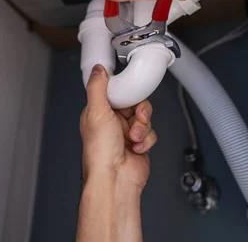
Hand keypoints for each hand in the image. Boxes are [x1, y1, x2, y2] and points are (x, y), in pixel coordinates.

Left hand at [80, 64, 156, 189]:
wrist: (115, 178)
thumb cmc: (100, 151)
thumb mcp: (96, 112)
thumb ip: (98, 88)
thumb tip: (97, 69)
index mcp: (99, 112)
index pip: (117, 92)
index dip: (127, 91)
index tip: (132, 90)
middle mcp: (112, 122)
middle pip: (135, 103)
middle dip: (139, 111)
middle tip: (136, 117)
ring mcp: (126, 134)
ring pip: (144, 118)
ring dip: (142, 128)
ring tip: (134, 137)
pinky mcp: (139, 144)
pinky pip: (151, 134)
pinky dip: (146, 140)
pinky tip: (137, 147)